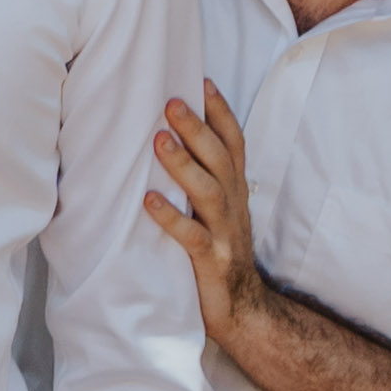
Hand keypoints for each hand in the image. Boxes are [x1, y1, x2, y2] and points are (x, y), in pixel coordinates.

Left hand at [144, 79, 259, 348]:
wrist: (243, 310)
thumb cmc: (219, 251)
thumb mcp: (216, 211)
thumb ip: (202, 177)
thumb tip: (168, 135)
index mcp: (234, 190)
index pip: (233, 144)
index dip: (220, 113)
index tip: (200, 81)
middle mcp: (233, 206)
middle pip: (219, 160)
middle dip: (197, 129)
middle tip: (171, 101)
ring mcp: (225, 233)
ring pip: (208, 192)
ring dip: (183, 165)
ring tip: (159, 140)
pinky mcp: (212, 261)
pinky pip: (191, 237)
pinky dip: (170, 217)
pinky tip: (148, 201)